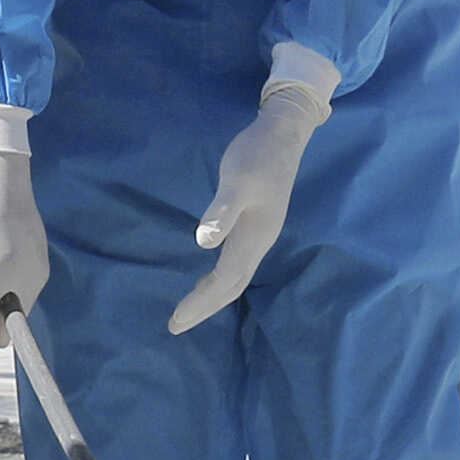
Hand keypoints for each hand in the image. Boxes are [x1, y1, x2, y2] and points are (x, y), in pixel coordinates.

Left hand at [170, 48, 337, 334]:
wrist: (284, 133)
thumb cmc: (257, 155)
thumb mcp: (237, 179)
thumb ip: (222, 211)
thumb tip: (205, 243)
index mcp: (254, 238)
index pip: (225, 282)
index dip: (200, 303)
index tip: (175, 321)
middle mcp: (259, 243)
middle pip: (232, 287)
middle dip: (204, 308)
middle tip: (175, 326)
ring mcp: (259, 235)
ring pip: (235, 277)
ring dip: (211, 297)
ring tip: (187, 311)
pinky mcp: (255, 225)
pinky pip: (235, 264)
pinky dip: (218, 279)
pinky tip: (206, 277)